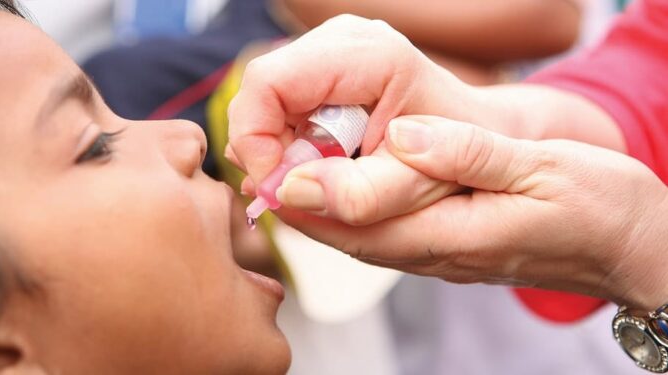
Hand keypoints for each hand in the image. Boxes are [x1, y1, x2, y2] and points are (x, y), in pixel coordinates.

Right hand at [227, 14, 471, 185]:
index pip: (268, 83)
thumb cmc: (459, 160)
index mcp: (369, 56)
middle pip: (259, 94)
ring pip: (265, 104)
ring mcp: (330, 52)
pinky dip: (289, 147)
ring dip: (279, 153)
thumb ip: (357, 194)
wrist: (477, 135)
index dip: (255, 141)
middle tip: (298, 193)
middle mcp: (342, 41)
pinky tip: (321, 166)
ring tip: (319, 180)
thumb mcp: (417, 185)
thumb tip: (282, 193)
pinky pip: (280, 109)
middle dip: (267, 152)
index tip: (275, 190)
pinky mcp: (323, 71)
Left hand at [275, 115, 667, 310]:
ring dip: (312, 204)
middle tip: (257, 159)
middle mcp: (429, 253)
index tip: (268, 164)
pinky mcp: (439, 243)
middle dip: (294, 200)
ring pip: (353, 235)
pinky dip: (343, 206)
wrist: (629, 244)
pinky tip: (330, 179)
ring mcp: (432, 253)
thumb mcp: (540, 169)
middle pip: (341, 234)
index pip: (356, 222)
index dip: (305, 193)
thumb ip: (469, 155)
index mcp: (448, 237)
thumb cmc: (596, 207)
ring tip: (279, 164)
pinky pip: (376, 231)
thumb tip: (402, 135)